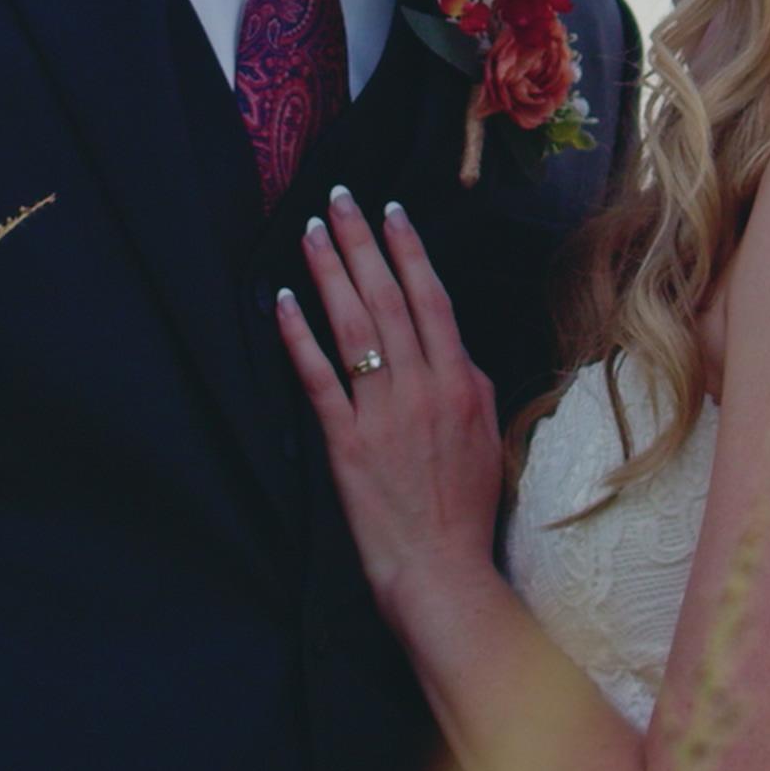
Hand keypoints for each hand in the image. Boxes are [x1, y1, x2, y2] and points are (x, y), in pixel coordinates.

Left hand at [274, 191, 504, 613]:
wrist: (444, 572)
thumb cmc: (466, 513)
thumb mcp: (485, 438)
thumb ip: (466, 387)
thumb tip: (450, 351)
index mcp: (461, 382)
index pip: (432, 299)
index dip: (408, 251)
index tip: (390, 212)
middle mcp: (425, 388)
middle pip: (389, 298)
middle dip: (363, 242)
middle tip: (340, 198)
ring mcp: (384, 413)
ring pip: (355, 326)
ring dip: (330, 272)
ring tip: (311, 231)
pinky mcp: (348, 443)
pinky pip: (319, 378)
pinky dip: (301, 335)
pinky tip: (284, 300)